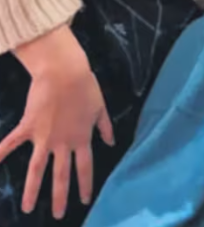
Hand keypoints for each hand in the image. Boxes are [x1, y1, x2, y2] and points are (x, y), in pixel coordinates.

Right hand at [3, 24, 113, 217]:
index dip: (85, 184)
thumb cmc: (86, 87)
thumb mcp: (100, 108)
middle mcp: (63, 143)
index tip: (84, 199)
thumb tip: (111, 142)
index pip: (85, 167)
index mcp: (82, 138)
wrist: (64, 73)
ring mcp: (44, 137)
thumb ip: (105, 127)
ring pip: (37, 170)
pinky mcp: (29, 127)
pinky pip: (11, 142)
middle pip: (61, 175)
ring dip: (32, 190)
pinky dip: (0, 153)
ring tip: (28, 208)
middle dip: (60, 197)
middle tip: (58, 216)